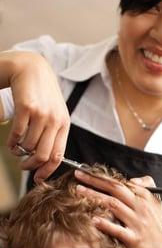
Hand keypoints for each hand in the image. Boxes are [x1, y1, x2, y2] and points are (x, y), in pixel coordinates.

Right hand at [4, 51, 69, 180]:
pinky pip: (17, 134)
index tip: (38, 179)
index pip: (58, 155)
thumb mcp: (54, 113)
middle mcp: (55, 120)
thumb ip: (52, 134)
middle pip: (43, 155)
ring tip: (15, 149)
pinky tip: (10, 142)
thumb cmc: (42, 94)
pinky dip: (11, 143)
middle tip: (23, 167)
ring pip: (29, 146)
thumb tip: (45, 161)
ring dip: (19, 153)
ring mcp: (42, 114)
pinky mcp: (27, 107)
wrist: (32, 68)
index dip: (47, 171)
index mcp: (64, 124)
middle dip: (31, 166)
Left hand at [75, 171, 161, 247]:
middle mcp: (140, 206)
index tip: (87, 170)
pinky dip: (105, 224)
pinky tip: (93, 220)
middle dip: (95, 181)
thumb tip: (131, 179)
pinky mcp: (134, 238)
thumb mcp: (156, 198)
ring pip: (113, 205)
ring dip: (95, 197)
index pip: (120, 182)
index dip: (102, 175)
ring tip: (79, 191)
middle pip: (115, 189)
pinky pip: (118, 230)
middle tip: (78, 175)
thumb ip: (146, 183)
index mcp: (143, 195)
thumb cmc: (155, 220)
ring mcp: (137, 222)